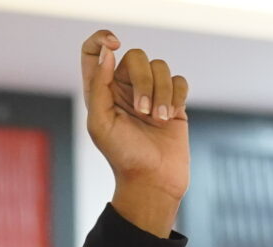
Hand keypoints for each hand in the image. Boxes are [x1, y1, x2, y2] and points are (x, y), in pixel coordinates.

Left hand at [81, 30, 188, 235]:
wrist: (152, 181)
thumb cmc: (122, 156)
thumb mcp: (100, 123)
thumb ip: (98, 86)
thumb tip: (107, 53)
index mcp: (101, 91)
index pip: (93, 51)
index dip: (101, 40)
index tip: (114, 44)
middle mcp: (125, 88)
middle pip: (136, 56)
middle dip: (144, 81)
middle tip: (143, 111)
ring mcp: (150, 93)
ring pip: (160, 67)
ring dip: (161, 93)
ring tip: (158, 119)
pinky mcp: (173, 101)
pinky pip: (179, 80)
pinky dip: (176, 96)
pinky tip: (171, 117)